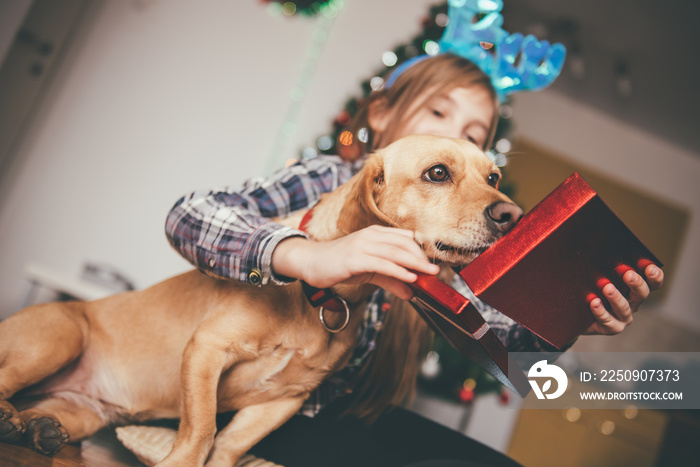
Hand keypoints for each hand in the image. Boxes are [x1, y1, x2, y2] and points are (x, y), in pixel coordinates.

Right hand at [271, 225, 439, 300]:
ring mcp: (362, 245)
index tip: (432, 265)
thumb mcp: (369, 271)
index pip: (405, 239)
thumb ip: (391, 280)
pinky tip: (409, 277)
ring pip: (395, 252)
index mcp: (375, 234)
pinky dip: (398, 270)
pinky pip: (382, 263)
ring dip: (415, 263)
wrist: (310, 262)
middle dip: (422, 257)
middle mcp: (370, 236)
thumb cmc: (339, 264)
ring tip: (429, 274)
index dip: (421, 251)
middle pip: (404, 244)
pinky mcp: (355, 258)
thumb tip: (411, 292)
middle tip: (435, 271)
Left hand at [584, 264, 663, 334]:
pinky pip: (608, 321)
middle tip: (627, 274)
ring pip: (624, 308)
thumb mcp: (597, 270)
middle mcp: (633, 302)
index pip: (653, 282)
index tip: (649, 267)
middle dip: (636, 283)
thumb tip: (594, 237)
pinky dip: (601, 312)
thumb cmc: (590, 284)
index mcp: (636, 287)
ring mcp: (623, 317)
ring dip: (617, 297)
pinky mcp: (610, 327)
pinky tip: (594, 302)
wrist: (577, 310)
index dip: (654, 275)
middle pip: (641, 294)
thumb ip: (602, 259)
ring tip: (607, 287)